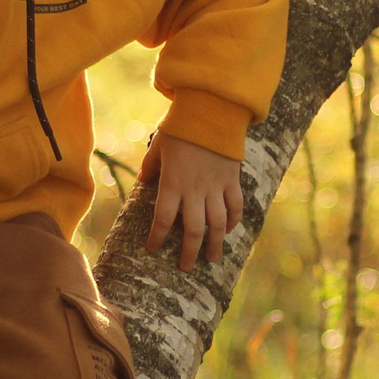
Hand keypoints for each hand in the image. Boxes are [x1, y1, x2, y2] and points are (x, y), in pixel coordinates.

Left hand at [143, 134, 242, 271]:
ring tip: (211, 258)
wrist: (212, 112)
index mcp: (173, 184)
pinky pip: (235, 206)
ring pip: (217, 224)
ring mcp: (216, 187)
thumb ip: (150, 166)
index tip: (152, 248)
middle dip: (189, 252)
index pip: (164, 220)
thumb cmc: (181, 127)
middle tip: (185, 266)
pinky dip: (233, 221)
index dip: (157, 237)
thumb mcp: (158, 145)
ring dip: (214, 244)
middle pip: (194, 230)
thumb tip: (143, 181)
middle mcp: (195, 191)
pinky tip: (229, 231)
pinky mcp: (232, 181)